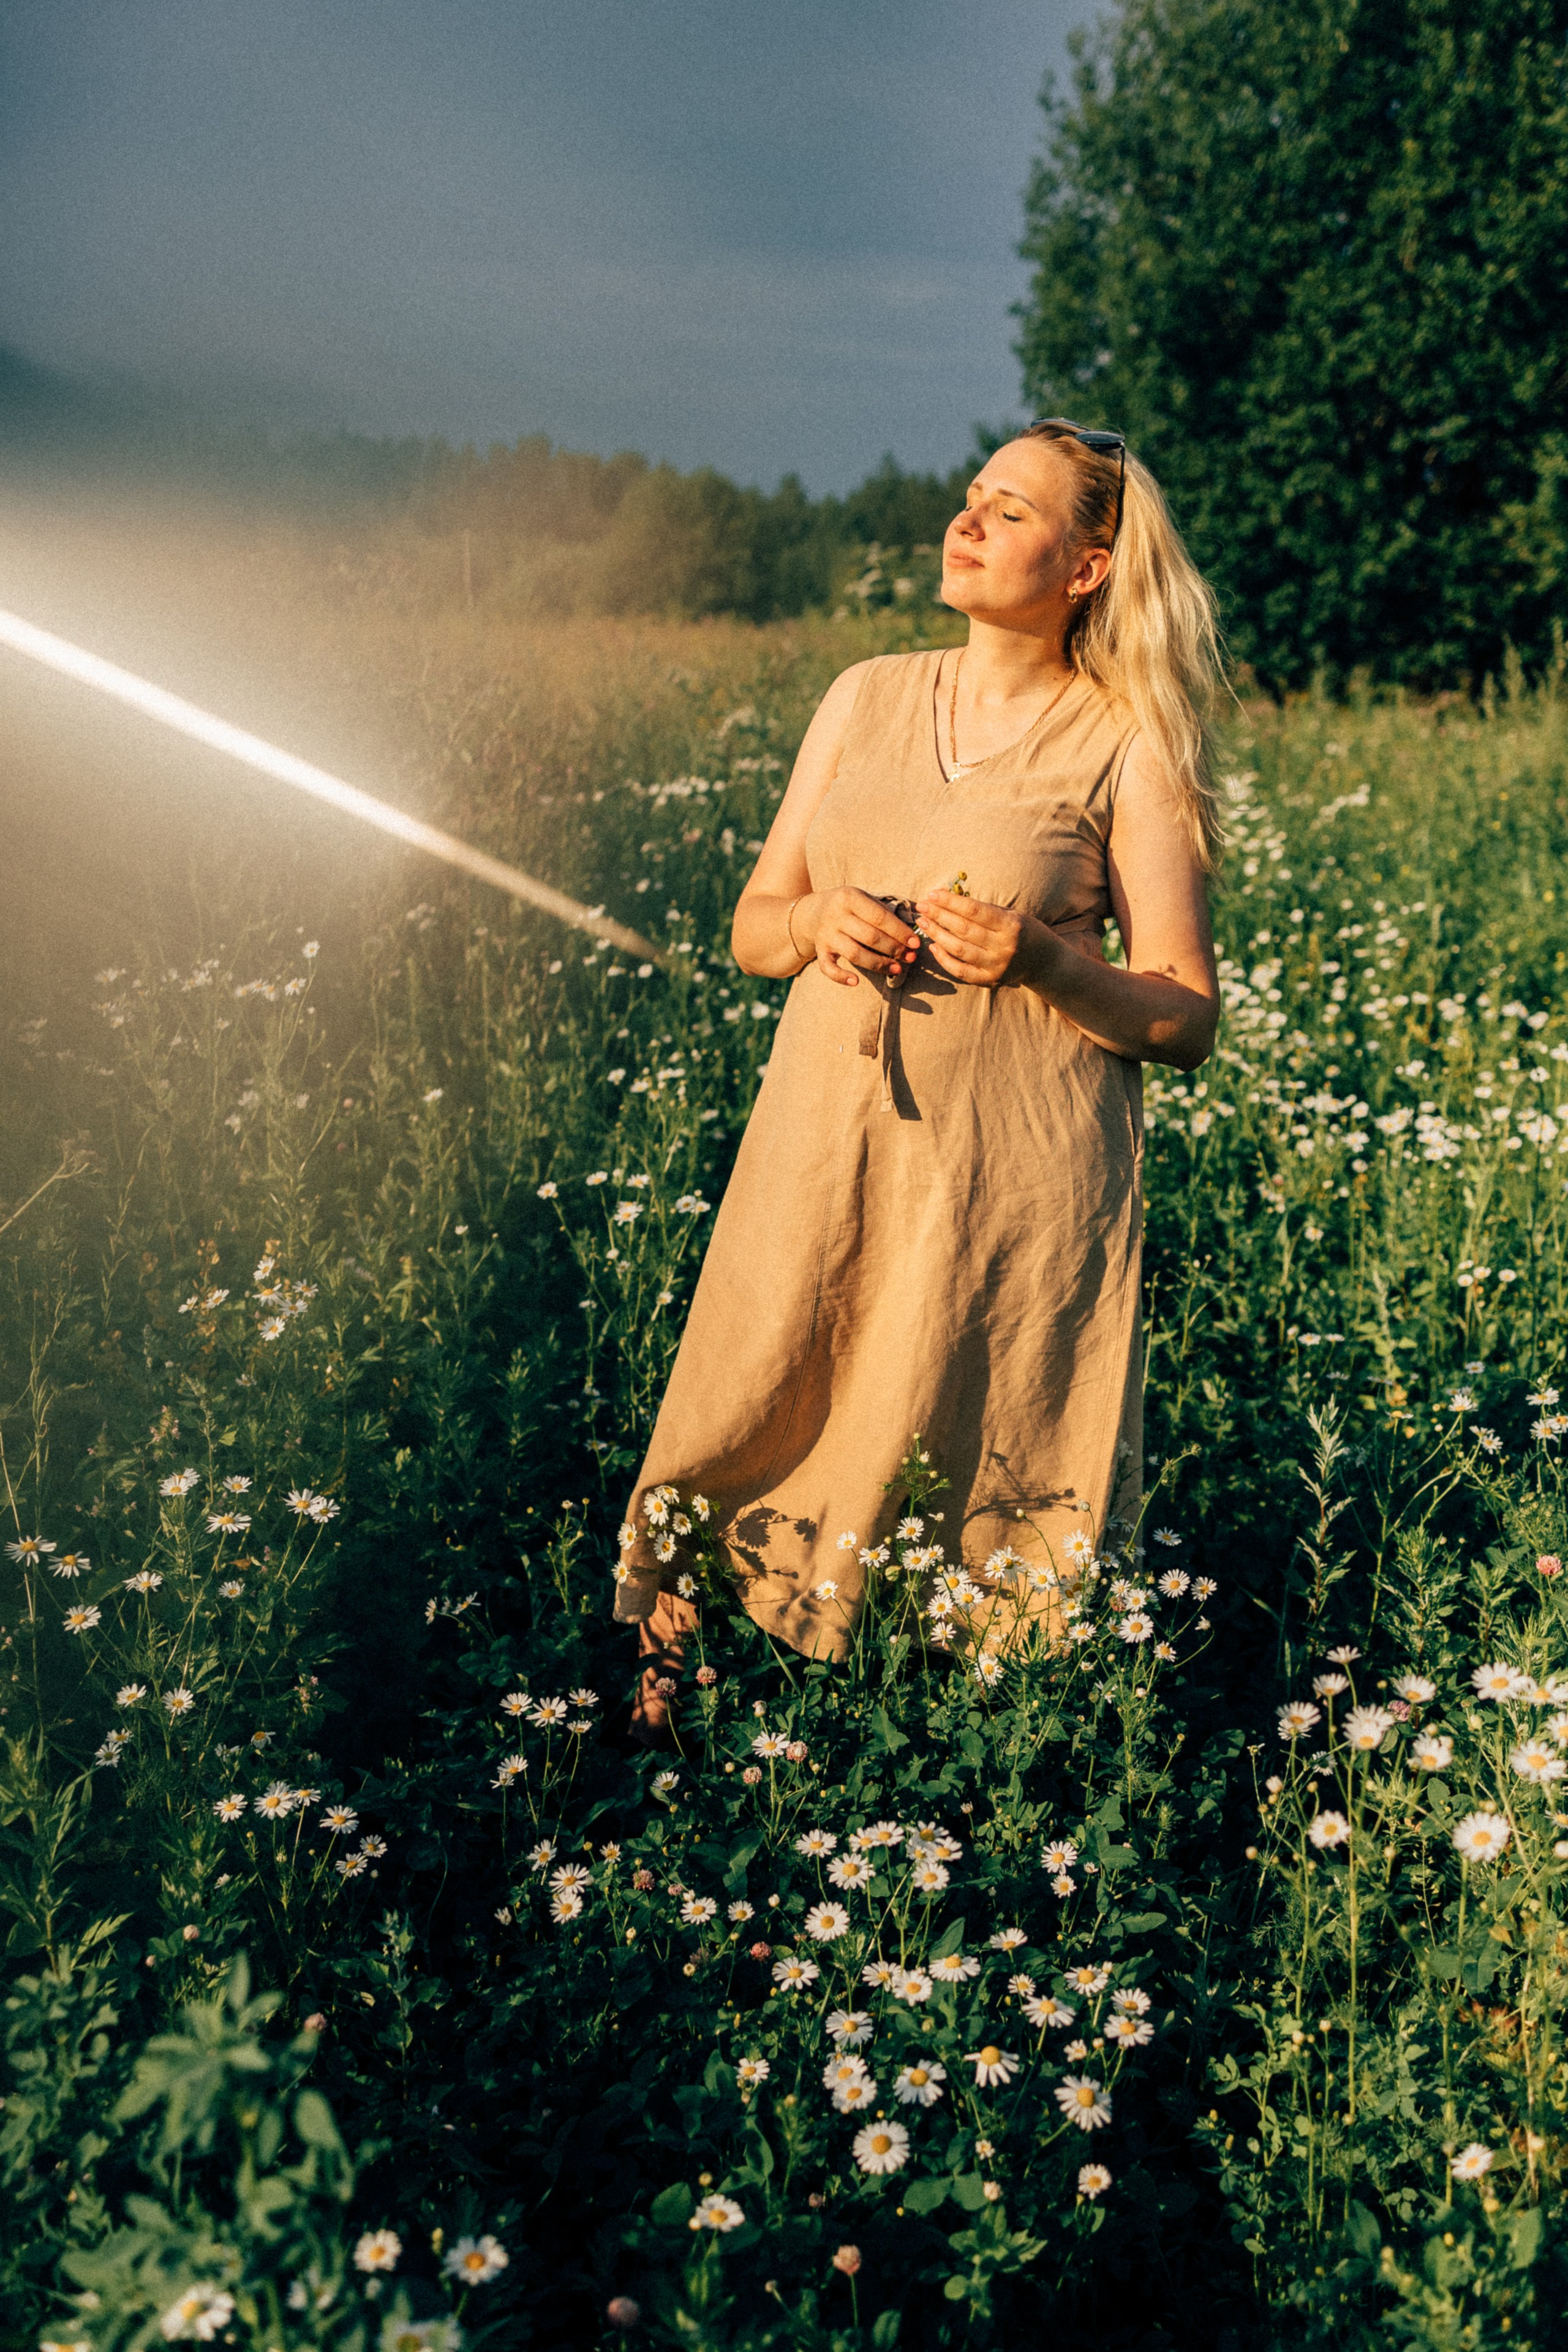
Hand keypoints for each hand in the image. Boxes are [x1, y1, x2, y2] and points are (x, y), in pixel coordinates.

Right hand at [798, 887, 919, 988]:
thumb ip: (883, 912)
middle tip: (910, 957)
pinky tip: (856, 981)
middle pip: (870, 937)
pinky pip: (828, 967)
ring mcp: (826, 934)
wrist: (814, 911)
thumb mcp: (863, 898)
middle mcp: (836, 916)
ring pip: (854, 954)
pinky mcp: (819, 950)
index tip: (916, 943)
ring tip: (896, 969)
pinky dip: (841, 977)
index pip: (880, 918)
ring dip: (878, 964)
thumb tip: (911, 934)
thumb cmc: (849, 906)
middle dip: (894, 949)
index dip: (900, 932)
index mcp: (849, 898)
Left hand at [913, 888, 1044, 987]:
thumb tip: (950, 900)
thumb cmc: (1025, 931)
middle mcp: (1004, 947)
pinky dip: (944, 959)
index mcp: (1011, 926)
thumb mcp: (1012, 914)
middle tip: (922, 906)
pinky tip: (933, 946)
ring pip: (959, 949)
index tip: (933, 894)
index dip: (950, 902)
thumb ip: (985, 910)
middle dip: (939, 916)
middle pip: (963, 929)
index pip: (974, 911)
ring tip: (924, 923)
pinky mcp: (990, 981)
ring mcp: (996, 966)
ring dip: (937, 935)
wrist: (1045, 962)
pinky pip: (961, 971)